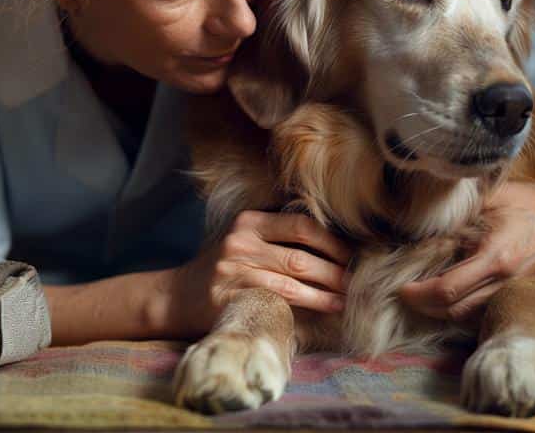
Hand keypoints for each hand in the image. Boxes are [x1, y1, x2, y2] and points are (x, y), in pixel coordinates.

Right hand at [164, 210, 352, 336]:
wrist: (178, 295)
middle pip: (300, 257)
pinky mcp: (228, 300)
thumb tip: (337, 242)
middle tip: (357, 283)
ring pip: (291, 285)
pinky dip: (302, 310)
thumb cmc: (225, 266)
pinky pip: (274, 305)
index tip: (352, 256)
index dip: (331, 242)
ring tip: (346, 300)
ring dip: (325, 295)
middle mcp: (240, 243)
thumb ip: (279, 234)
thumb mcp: (245, 238)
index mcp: (249, 221)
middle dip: (334, 272)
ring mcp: (232, 273)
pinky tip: (320, 313)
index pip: (301, 225)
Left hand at [398, 138, 534, 321]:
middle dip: (424, 306)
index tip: (401, 287)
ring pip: (468, 315)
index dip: (419, 293)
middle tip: (405, 294)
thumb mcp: (493, 197)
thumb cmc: (530, 203)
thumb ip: (459, 209)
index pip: (448, 289)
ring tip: (421, 296)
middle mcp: (504, 281)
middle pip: (454, 310)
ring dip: (441, 311)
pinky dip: (461, 308)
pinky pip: (482, 311)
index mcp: (495, 256)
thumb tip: (422, 217)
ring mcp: (512, 290)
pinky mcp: (516, 293)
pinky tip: (448, 296)